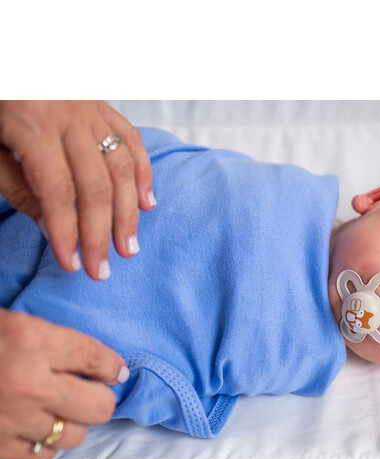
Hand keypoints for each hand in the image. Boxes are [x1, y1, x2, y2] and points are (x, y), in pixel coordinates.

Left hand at [0, 100, 155, 280]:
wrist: (8, 49)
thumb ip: (19, 187)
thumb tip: (55, 229)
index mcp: (32, 122)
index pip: (58, 190)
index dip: (66, 231)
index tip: (72, 264)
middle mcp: (69, 115)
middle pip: (96, 185)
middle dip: (100, 232)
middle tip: (102, 269)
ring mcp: (92, 109)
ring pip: (122, 167)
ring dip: (128, 213)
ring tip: (129, 247)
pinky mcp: (104, 106)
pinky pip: (133, 141)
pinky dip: (143, 175)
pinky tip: (146, 204)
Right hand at [0, 309, 128, 458]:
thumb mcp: (9, 324)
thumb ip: (52, 342)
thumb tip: (100, 365)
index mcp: (31, 340)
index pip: (97, 358)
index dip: (112, 366)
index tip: (113, 371)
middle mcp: (27, 382)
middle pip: (99, 406)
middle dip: (100, 399)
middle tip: (91, 392)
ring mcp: (11, 419)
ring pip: (75, 434)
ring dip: (72, 422)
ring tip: (58, 409)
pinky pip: (44, 455)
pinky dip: (45, 442)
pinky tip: (35, 427)